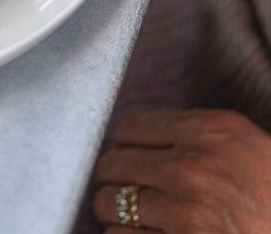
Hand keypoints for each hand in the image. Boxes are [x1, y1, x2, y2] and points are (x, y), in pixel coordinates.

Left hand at [93, 108, 270, 231]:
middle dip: (109, 173)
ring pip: (113, 202)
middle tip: (111, 179)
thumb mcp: (242, 141)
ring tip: (113, 208)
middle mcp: (194, 167)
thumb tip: (140, 135)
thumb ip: (194, 132)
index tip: (122, 149)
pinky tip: (131, 231)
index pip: (134, 127)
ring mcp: (189, 213)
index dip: (122, 140)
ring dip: (109, 206)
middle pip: (117, 162)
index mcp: (209, 131)